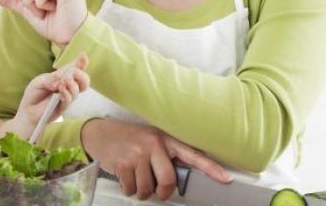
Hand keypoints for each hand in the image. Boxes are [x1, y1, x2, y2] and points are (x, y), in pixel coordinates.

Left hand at [18, 53, 89, 127]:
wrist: (27, 110)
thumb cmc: (34, 94)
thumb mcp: (41, 81)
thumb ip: (52, 78)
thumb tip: (64, 75)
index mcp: (62, 77)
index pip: (75, 69)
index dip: (81, 63)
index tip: (83, 55)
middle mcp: (68, 87)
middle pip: (84, 81)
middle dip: (81, 75)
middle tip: (73, 72)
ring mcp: (67, 97)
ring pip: (78, 90)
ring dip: (72, 84)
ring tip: (63, 81)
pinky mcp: (63, 108)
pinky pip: (69, 100)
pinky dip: (66, 93)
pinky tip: (60, 89)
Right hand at [82, 119, 231, 200]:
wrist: (100, 133)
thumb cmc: (129, 139)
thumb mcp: (150, 140)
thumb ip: (166, 155)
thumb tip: (178, 179)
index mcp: (165, 138)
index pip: (193, 154)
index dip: (210, 168)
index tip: (225, 178)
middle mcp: (153, 145)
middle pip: (168, 180)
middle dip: (162, 192)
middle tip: (157, 191)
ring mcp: (137, 154)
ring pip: (148, 189)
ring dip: (142, 191)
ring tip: (136, 178)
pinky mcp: (123, 164)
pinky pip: (132, 189)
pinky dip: (129, 189)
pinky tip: (126, 177)